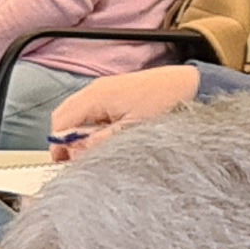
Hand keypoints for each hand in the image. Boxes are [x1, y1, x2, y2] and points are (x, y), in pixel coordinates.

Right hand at [47, 61, 199, 157]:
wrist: (190, 84)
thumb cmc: (166, 103)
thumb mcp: (131, 131)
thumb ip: (100, 142)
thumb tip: (75, 153)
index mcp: (95, 96)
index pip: (61, 122)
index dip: (59, 146)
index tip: (66, 164)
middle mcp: (95, 89)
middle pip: (65, 117)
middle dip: (67, 139)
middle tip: (77, 160)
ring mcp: (104, 88)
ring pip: (78, 114)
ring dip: (81, 133)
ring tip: (95, 149)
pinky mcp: (115, 91)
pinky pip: (92, 110)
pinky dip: (92, 125)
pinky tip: (108, 136)